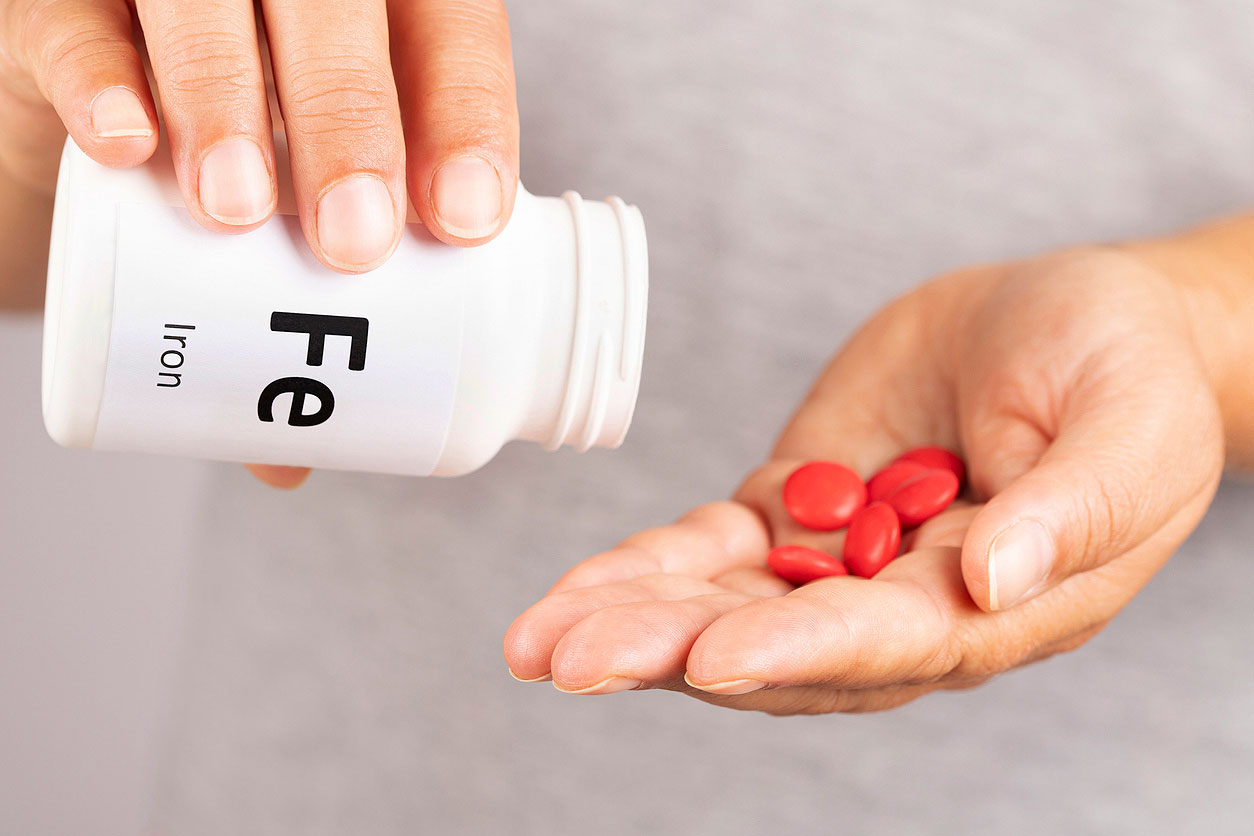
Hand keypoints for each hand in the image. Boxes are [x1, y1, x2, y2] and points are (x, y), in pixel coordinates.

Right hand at [0, 0, 518, 487]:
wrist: (74, 127)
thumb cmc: (215, 175)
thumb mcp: (274, 235)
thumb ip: (288, 315)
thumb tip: (291, 461)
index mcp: (377, 24)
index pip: (449, 38)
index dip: (469, 118)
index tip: (467, 222)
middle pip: (338, 10)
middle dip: (355, 120)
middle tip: (352, 242)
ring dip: (230, 99)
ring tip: (238, 209)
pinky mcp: (56, 4)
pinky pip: (76, 16)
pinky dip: (100, 75)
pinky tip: (125, 144)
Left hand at [504, 247, 1225, 712]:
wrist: (1073, 320)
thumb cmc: (1127, 371)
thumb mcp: (1132, 428)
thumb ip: (1073, 509)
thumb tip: (994, 580)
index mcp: (994, 608)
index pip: (888, 645)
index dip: (800, 652)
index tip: (714, 658)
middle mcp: (904, 605)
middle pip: (779, 647)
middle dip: (672, 654)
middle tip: (569, 661)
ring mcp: (841, 559)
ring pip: (726, 606)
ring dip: (633, 623)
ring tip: (536, 640)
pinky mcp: (798, 507)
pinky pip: (712, 550)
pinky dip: (646, 566)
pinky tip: (575, 590)